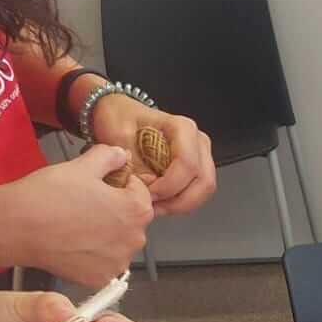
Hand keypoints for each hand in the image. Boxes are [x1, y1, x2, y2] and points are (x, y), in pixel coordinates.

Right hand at [5, 146, 153, 287]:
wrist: (15, 227)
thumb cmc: (49, 194)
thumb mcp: (82, 165)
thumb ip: (110, 156)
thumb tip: (122, 154)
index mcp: (137, 210)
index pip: (140, 191)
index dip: (120, 183)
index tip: (99, 184)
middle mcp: (135, 239)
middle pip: (131, 219)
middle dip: (114, 210)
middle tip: (84, 204)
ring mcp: (117, 263)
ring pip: (117, 242)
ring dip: (105, 233)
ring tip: (76, 224)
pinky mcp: (99, 279)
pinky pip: (102, 263)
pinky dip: (92, 255)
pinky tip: (73, 243)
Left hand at [89, 94, 217, 214]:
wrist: (120, 115)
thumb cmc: (121, 120)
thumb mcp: (118, 137)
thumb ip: (133, 163)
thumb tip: (145, 188)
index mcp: (182, 128)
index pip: (187, 164)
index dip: (168, 186)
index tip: (147, 194)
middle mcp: (197, 141)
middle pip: (203, 181)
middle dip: (177, 201)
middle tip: (151, 206)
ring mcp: (200, 155)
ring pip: (203, 190)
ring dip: (180, 204)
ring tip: (154, 206)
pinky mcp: (196, 168)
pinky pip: (197, 192)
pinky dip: (180, 203)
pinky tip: (160, 202)